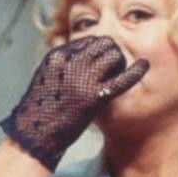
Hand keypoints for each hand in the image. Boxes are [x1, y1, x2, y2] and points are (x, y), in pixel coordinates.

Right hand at [0, 36, 148, 169]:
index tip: (99, 64)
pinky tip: (144, 67)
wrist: (32, 136)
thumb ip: (62, 67)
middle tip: (112, 70)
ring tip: (115, 78)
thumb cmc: (39, 112)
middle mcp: (69, 62)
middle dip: (112, 53)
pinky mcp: (93, 97)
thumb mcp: (45, 80)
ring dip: (119, 64)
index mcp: (56, 57)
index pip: (87, 40)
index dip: (97, 51)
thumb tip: (81, 60)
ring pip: (114, 55)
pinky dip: (136, 71)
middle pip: (103, 43)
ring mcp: (81, 79)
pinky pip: (122, 78)